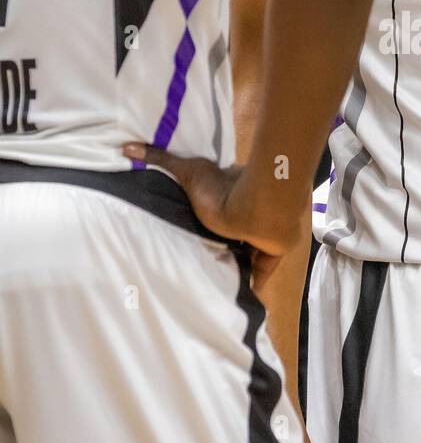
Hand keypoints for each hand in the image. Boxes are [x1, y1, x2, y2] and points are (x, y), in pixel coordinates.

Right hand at [123, 144, 291, 289]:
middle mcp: (248, 216)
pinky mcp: (273, 253)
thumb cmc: (223, 188)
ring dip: (242, 263)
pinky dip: (258, 283)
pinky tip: (248, 295)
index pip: (226, 211)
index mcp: (233, 199)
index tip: (206, 231)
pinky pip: (266, 271)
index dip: (219, 221)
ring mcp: (263, 235)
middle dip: (228, 244)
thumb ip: (160, 158)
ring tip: (223, 280)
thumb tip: (126, 147)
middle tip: (210, 259)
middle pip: (238, 233)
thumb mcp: (187, 170)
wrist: (255, 205)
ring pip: (252, 253)